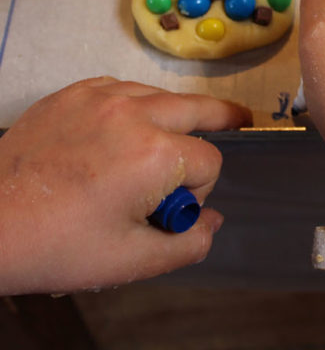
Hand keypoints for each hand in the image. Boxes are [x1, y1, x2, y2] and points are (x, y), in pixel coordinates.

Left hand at [0, 77, 250, 294]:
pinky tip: (121, 129)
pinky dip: (135, 106)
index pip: (210, 163)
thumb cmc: (58, 245)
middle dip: (224, 119)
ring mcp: (103, 95)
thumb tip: (213, 218)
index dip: (199, 191)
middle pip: (202, 107)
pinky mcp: (77, 91)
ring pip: (164, 96)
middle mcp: (136, 112)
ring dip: (172, 120)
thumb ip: (189, 243)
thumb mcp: (131, 261)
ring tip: (161, 142)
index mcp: (156, 154)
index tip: (169, 210)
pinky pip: (126, 89)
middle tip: (240, 120)